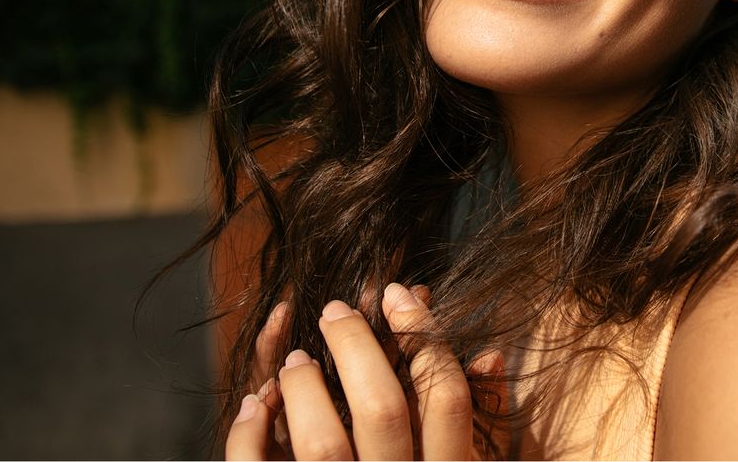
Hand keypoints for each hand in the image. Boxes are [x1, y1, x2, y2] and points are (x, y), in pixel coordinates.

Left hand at [226, 285, 504, 459]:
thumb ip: (486, 425)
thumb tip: (488, 356)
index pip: (445, 395)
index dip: (423, 334)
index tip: (399, 294)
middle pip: (381, 408)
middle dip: (356, 346)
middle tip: (337, 310)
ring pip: (321, 443)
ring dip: (303, 388)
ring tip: (296, 361)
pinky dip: (249, 433)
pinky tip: (256, 405)